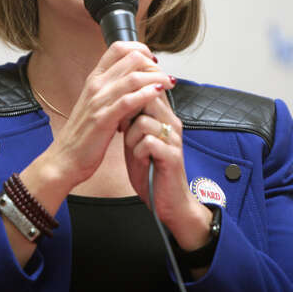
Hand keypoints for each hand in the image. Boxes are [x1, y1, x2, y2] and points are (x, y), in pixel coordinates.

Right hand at [43, 41, 174, 188]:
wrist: (66, 157)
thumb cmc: (84, 132)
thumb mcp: (96, 103)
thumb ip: (112, 88)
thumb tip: (134, 77)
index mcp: (94, 78)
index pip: (118, 47)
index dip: (140, 48)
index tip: (153, 59)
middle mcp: (96, 85)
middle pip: (131, 59)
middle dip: (154, 64)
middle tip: (165, 75)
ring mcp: (99, 101)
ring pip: (134, 78)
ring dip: (157, 77)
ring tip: (170, 83)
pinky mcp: (104, 119)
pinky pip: (129, 101)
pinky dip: (147, 94)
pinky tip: (159, 93)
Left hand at [122, 94, 212, 250]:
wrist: (167, 201)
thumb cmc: (151, 171)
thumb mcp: (137, 140)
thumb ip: (132, 120)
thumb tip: (119, 101)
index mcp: (165, 117)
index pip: (148, 90)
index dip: (129, 101)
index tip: (122, 118)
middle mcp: (172, 124)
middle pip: (145, 100)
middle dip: (127, 116)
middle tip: (125, 133)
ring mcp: (174, 139)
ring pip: (143, 121)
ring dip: (131, 137)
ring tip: (134, 150)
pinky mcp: (172, 156)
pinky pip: (148, 142)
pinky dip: (138, 151)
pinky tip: (141, 160)